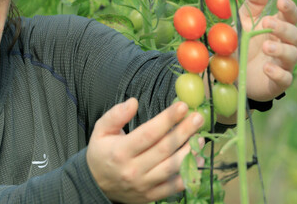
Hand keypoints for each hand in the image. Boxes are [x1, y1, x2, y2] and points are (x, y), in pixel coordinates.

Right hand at [87, 99, 204, 202]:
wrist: (95, 185)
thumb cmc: (101, 153)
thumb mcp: (100, 130)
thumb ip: (115, 115)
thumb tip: (133, 102)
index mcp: (120, 151)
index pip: (148, 133)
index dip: (167, 119)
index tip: (182, 106)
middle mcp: (133, 169)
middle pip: (164, 149)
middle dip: (184, 131)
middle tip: (198, 118)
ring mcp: (143, 185)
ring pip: (172, 168)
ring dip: (190, 152)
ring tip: (200, 138)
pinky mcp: (151, 195)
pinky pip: (174, 186)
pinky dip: (189, 174)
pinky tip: (199, 160)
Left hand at [240, 0, 296, 100]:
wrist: (232, 74)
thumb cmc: (242, 43)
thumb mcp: (243, 21)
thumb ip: (253, 3)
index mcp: (277, 27)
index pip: (291, 15)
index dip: (289, 8)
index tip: (280, 1)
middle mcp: (285, 44)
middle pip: (294, 33)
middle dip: (282, 27)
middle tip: (267, 24)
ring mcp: (283, 63)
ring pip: (292, 54)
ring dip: (280, 49)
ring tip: (266, 46)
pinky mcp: (278, 82)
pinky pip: (285, 78)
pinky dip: (278, 73)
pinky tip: (267, 68)